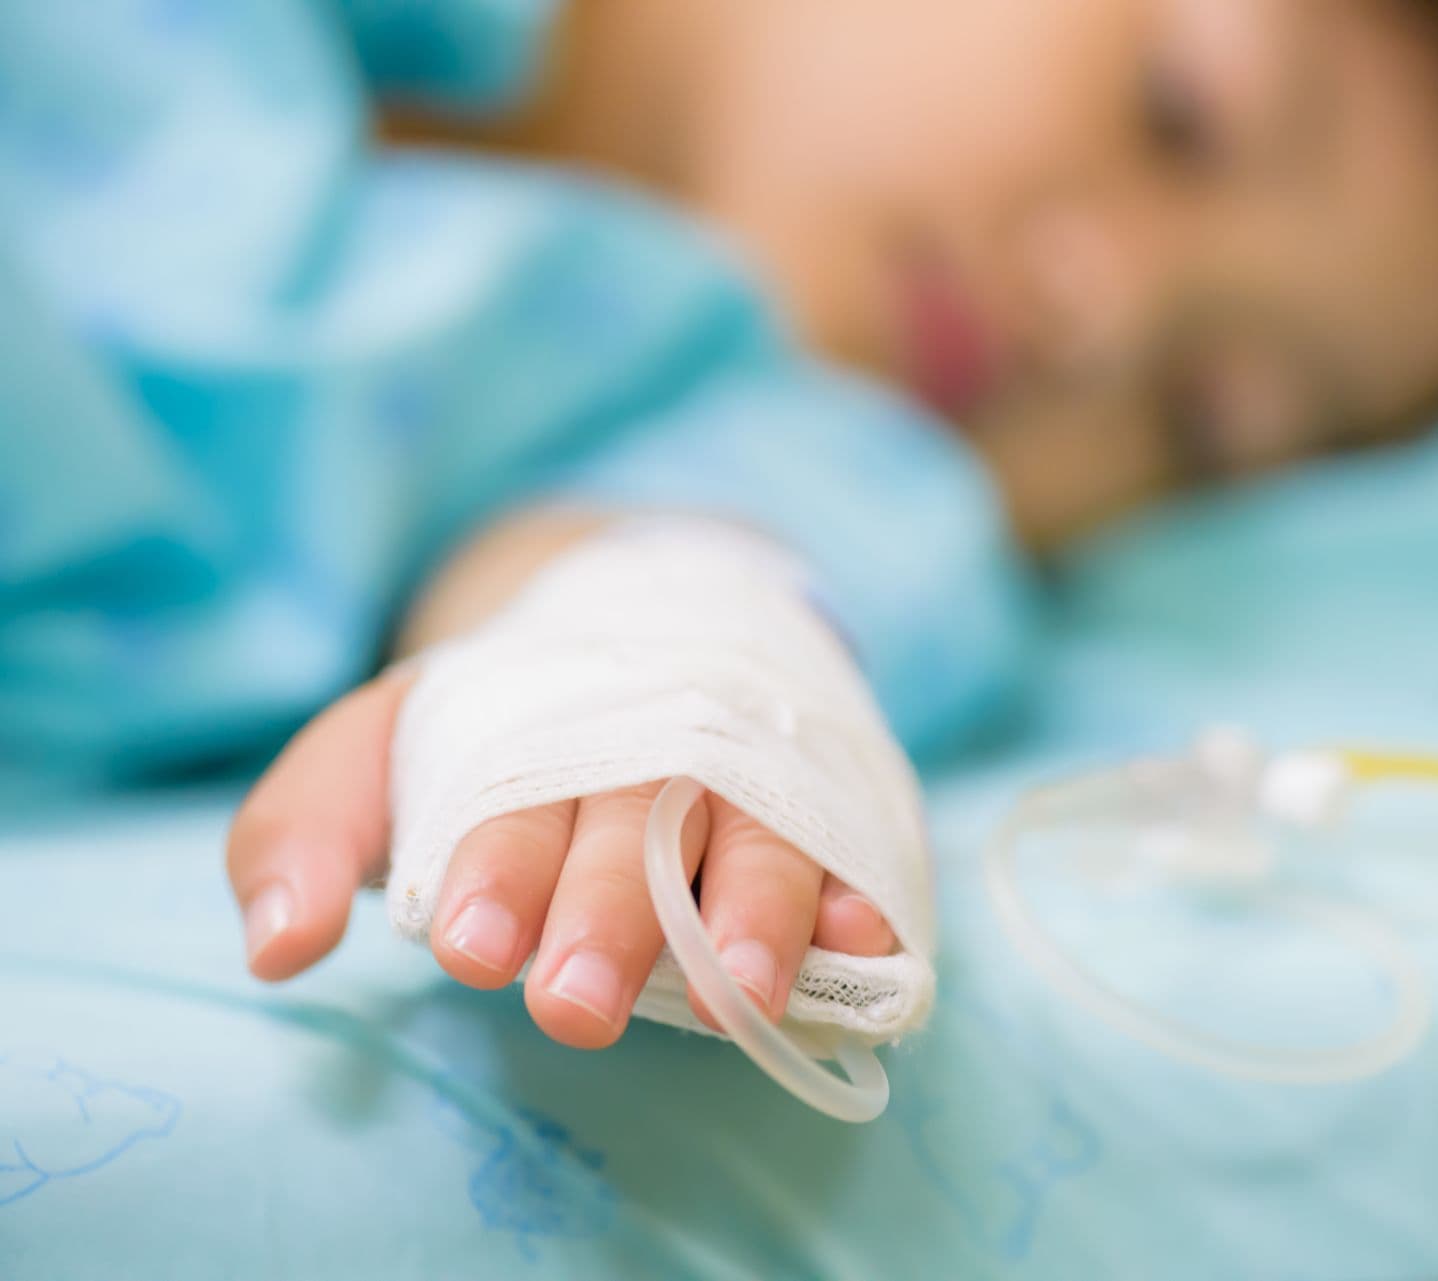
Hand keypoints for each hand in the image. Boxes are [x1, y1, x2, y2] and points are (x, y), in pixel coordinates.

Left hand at [225, 672, 895, 1048]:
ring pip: (758, 844)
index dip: (499, 877)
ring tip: (738, 991)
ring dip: (753, 916)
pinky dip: (862, 893)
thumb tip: (277, 946)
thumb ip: (309, 834)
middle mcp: (651, 763)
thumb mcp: (383, 749)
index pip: (516, 809)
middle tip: (575, 1002)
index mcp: (536, 749)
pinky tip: (864, 940)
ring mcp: (750, 782)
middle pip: (636, 840)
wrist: (659, 607)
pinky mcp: (826, 807)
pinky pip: (855, 848)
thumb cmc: (505, 728)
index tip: (471, 945)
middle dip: (608, 921)